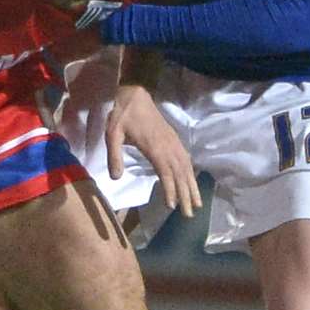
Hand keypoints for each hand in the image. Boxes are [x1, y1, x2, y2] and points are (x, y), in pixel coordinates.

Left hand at [105, 84, 198, 216]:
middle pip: (180, 174)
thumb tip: (115, 178)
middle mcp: (168, 146)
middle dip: (186, 195)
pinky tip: (191, 182)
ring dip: (192, 186)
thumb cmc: (122, 115)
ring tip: (196, 204)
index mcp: (154, 146)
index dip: (170, 189)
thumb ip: (114, 156)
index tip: (172, 206)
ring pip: (186, 168)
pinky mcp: (174, 139)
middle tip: (189, 214)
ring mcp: (173, 142)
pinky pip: (186, 159)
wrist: (135, 94)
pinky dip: (190, 173)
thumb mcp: (112, 134)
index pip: (166, 172)